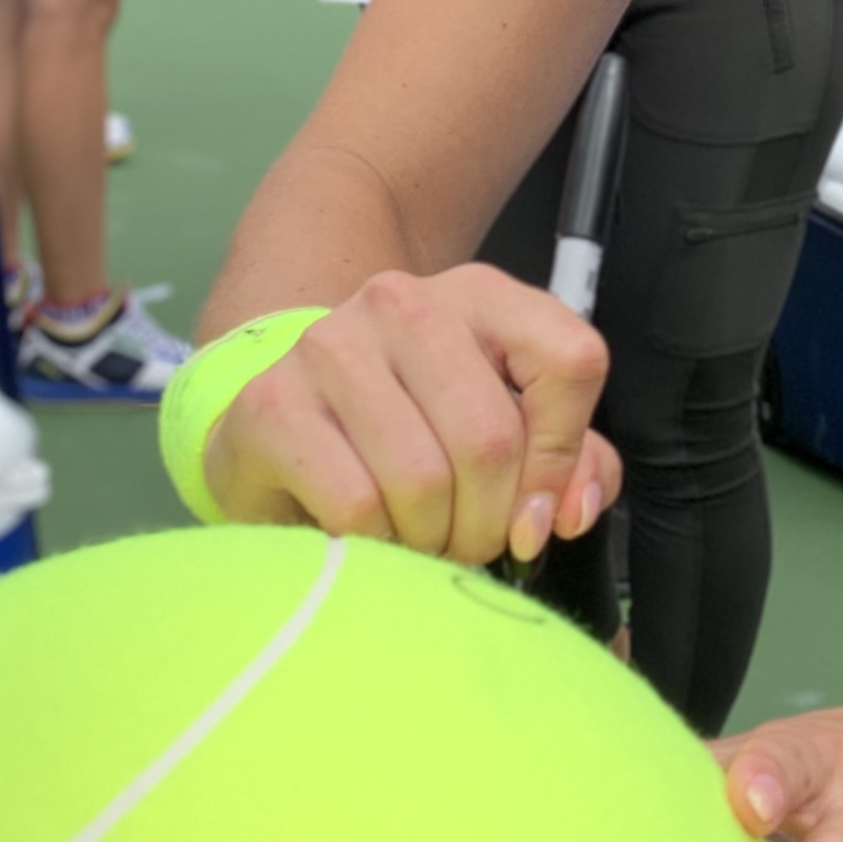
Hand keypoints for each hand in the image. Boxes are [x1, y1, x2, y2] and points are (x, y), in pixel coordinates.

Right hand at [202, 266, 622, 569]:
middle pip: (490, 438)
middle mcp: (405, 303)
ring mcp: (330, 344)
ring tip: (419, 541)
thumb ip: (571, 463)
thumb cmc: (414, 431)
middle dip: (488, 523)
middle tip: (469, 545)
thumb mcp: (507, 432)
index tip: (537, 511)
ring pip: (422, 479)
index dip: (563, 456)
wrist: (286, 423)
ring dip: (431, 540)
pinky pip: (356, 503)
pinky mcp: (271, 401)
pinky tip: (368, 536)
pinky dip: (374, 544)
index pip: (569, 361)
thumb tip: (569, 510)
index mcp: (481, 296)